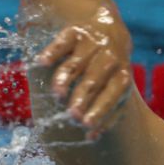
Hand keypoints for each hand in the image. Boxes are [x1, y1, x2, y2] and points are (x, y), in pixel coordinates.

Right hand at [34, 23, 132, 138]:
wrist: (109, 27)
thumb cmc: (110, 71)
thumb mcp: (117, 89)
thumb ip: (108, 113)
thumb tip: (91, 137)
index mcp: (122, 77)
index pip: (111, 95)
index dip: (99, 110)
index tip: (86, 125)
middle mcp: (109, 59)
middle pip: (93, 82)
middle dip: (82, 99)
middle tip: (72, 116)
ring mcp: (92, 45)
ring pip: (76, 64)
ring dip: (65, 79)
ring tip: (57, 96)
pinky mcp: (75, 32)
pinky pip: (62, 43)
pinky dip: (52, 52)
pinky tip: (41, 62)